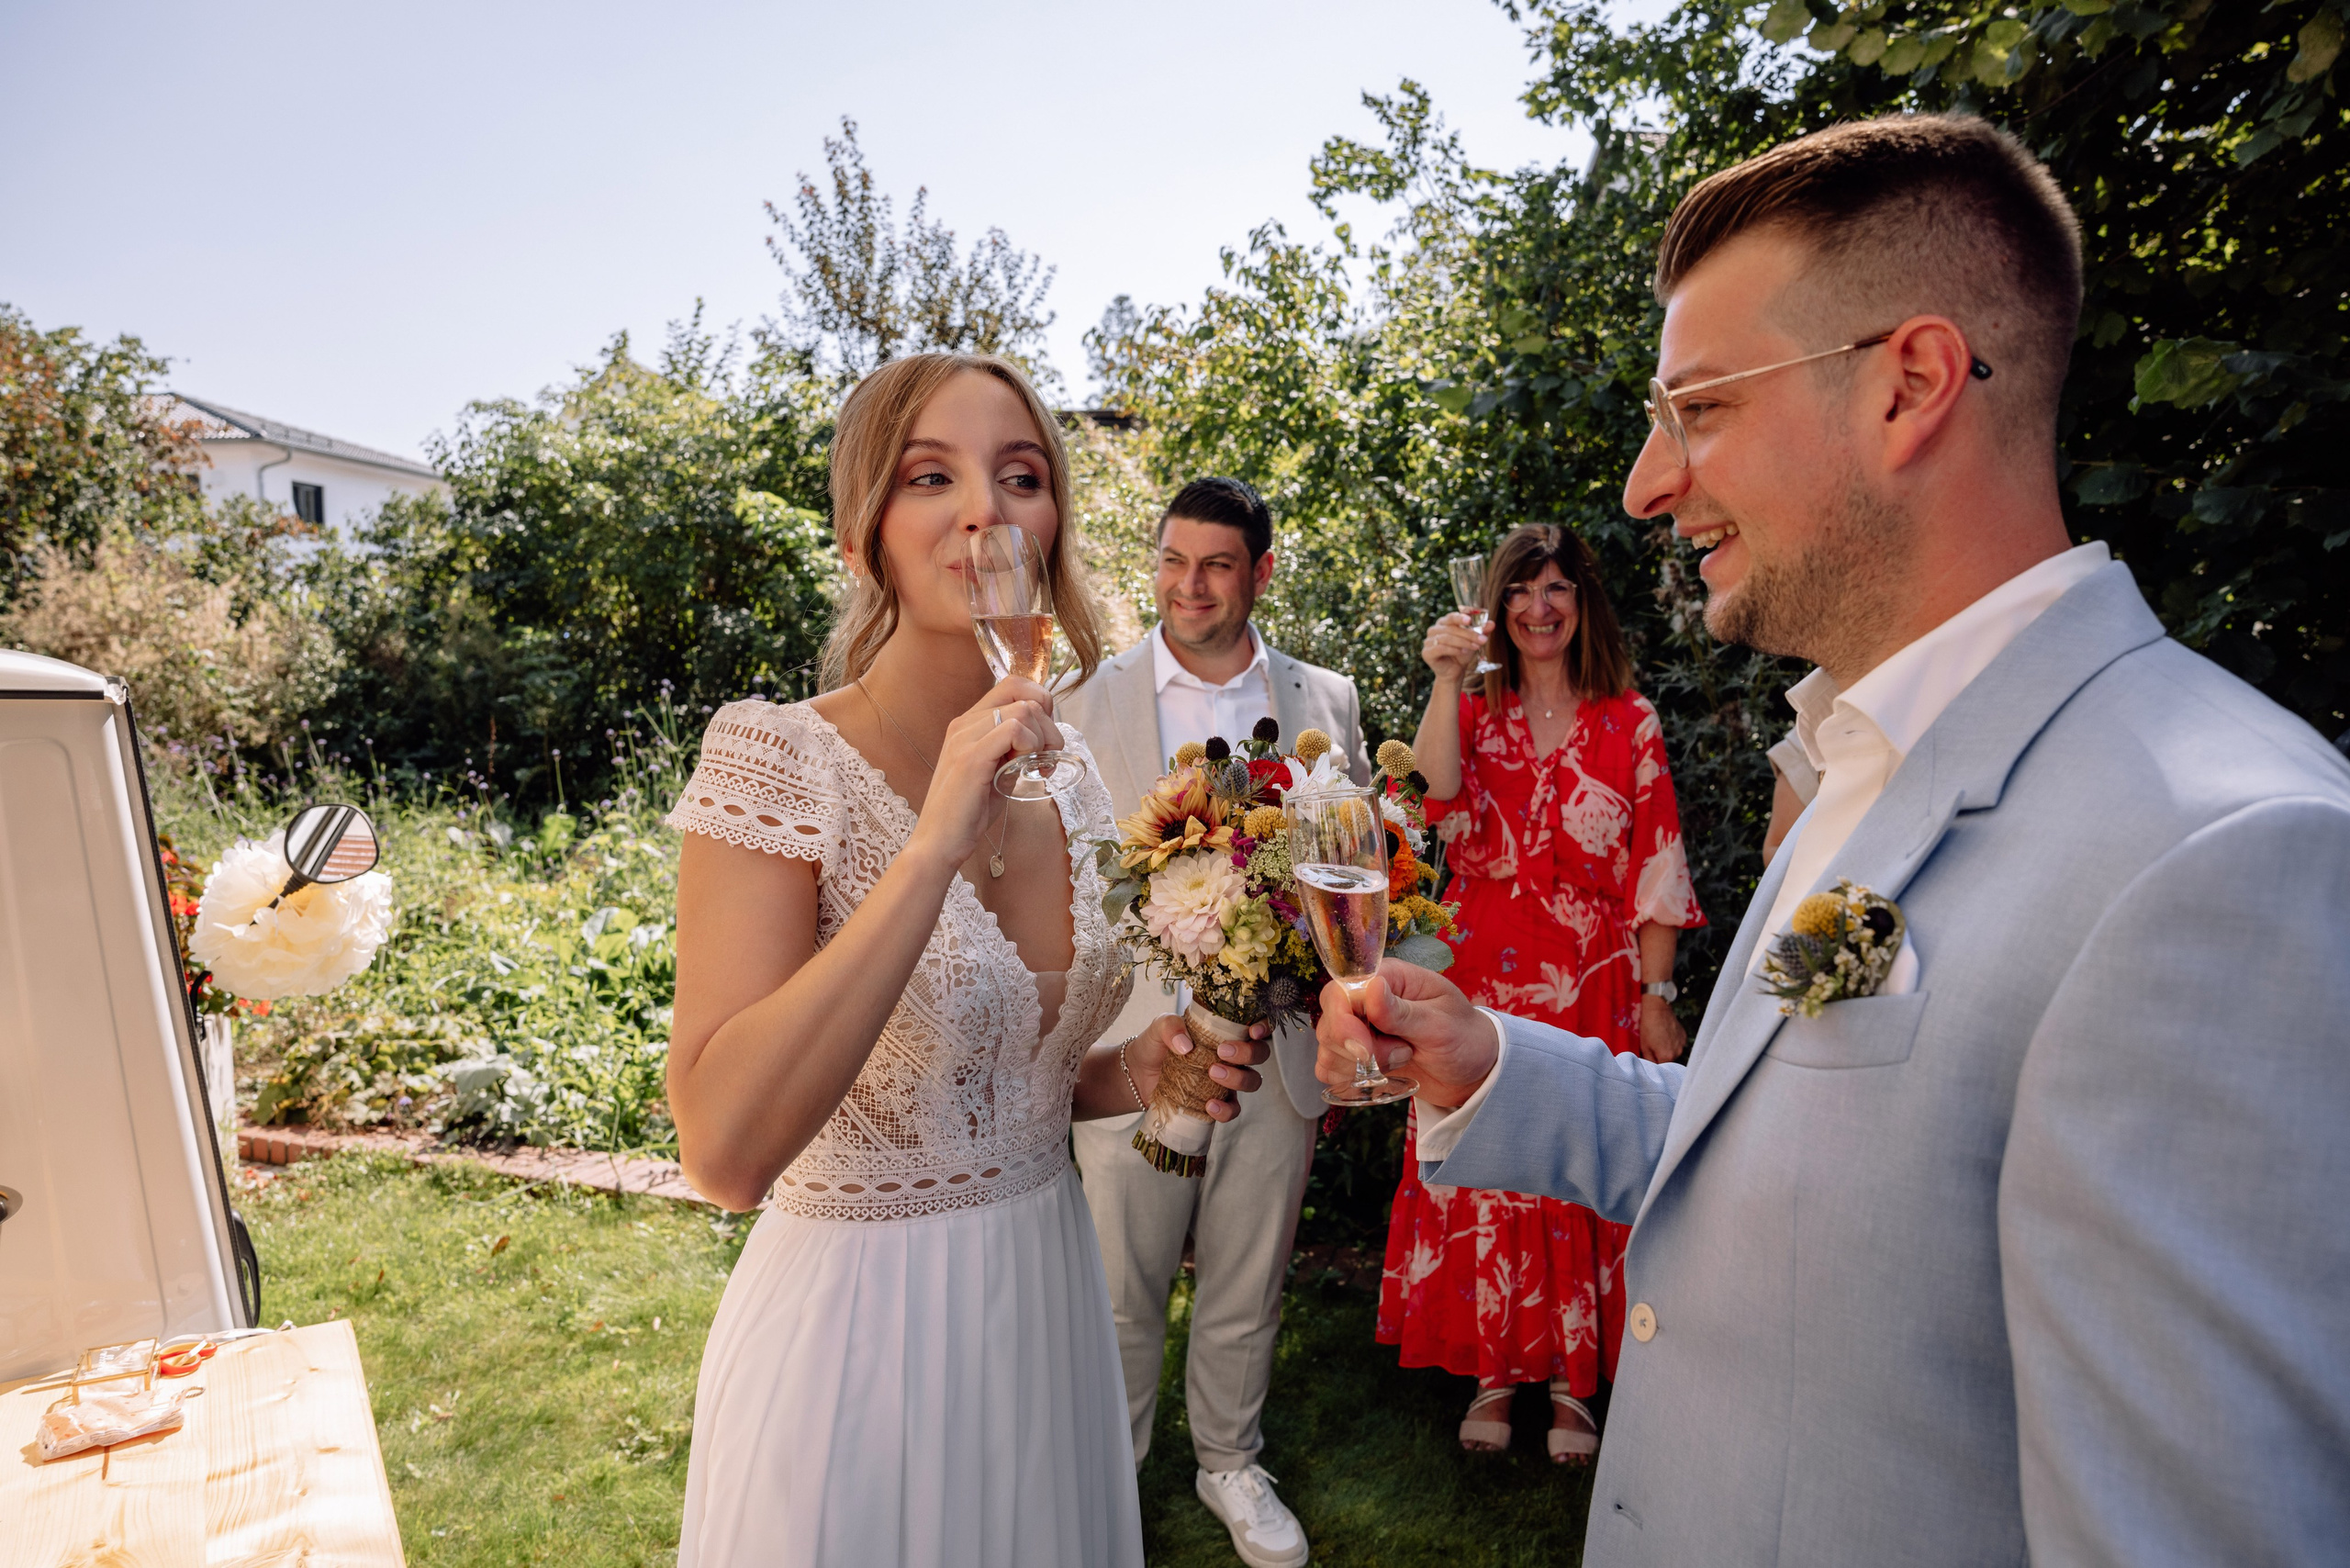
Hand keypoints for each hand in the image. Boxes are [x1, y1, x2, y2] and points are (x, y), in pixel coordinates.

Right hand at [904, 676, 1063, 867]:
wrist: (939, 842)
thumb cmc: (969, 811)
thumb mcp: (997, 771)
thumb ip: (1015, 750)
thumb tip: (1045, 738)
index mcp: (968, 723)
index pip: (1012, 684)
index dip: (1039, 702)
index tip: (1045, 736)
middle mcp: (964, 723)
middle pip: (1022, 693)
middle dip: (1049, 724)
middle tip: (1048, 758)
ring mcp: (964, 738)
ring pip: (1023, 710)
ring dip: (1042, 738)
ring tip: (1037, 767)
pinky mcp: (970, 758)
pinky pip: (1014, 730)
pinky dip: (1030, 747)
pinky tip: (1027, 769)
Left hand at [1126, 1012, 1269, 1120]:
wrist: (1137, 1074)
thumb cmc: (1154, 1044)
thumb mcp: (1159, 1028)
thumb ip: (1170, 1026)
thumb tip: (1186, 1044)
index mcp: (1224, 1031)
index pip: (1255, 1026)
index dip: (1264, 1027)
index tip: (1253, 1031)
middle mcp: (1231, 1055)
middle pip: (1260, 1054)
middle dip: (1249, 1053)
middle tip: (1222, 1052)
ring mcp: (1227, 1080)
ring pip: (1252, 1081)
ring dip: (1239, 1078)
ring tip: (1212, 1074)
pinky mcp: (1216, 1102)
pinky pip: (1233, 1109)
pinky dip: (1226, 1109)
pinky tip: (1209, 1105)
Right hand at [1316, 960, 1495, 1106]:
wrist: (1474, 1068)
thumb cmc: (1464, 1036)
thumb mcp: (1441, 1025)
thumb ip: (1403, 1012)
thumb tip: (1372, 988)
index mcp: (1387, 978)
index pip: (1340, 992)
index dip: (1344, 1023)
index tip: (1365, 1051)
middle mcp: (1366, 998)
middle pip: (1329, 1021)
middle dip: (1357, 1050)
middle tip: (1402, 1055)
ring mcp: (1359, 1027)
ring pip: (1327, 1048)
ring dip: (1359, 1067)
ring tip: (1402, 1060)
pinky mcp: (1356, 1055)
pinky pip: (1330, 1068)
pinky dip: (1350, 1079)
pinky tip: (1382, 1076)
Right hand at [1421, 612, 1485, 684]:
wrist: (1454, 671)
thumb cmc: (1462, 653)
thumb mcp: (1474, 641)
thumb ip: (1481, 632)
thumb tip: (1492, 623)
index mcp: (1444, 623)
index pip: (1451, 617)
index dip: (1460, 617)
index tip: (1470, 620)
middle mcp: (1434, 629)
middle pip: (1451, 628)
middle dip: (1469, 634)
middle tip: (1483, 640)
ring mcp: (1428, 641)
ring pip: (1446, 637)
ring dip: (1463, 642)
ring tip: (1475, 647)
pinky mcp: (1426, 653)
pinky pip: (1439, 648)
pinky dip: (1453, 649)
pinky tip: (1462, 652)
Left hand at [1636, 994, 1686, 1063]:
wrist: (1657, 1009)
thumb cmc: (1648, 1027)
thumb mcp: (1644, 1046)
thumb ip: (1648, 1060)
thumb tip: (1650, 1067)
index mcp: (1667, 1057)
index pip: (1660, 1068)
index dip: (1653, 1063)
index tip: (1649, 1057)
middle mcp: (1677, 1052)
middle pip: (1668, 1060)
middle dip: (1661, 1056)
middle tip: (1653, 1046)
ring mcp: (1682, 1044)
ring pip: (1673, 1052)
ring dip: (1667, 1049)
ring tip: (1659, 1038)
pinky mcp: (1684, 1036)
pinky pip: (1677, 1044)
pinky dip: (1672, 1042)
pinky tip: (1665, 1034)